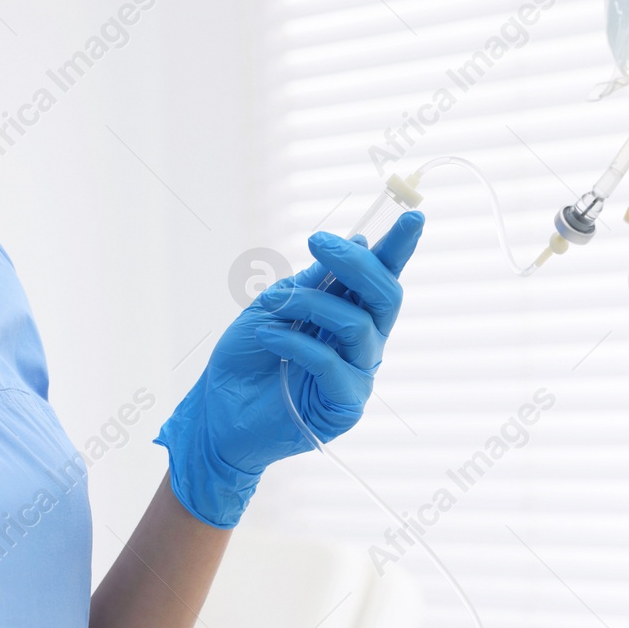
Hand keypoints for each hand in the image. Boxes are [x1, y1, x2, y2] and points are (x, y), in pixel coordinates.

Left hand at [156, 211, 424, 526]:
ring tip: (278, 305)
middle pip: (385, 297)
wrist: (217, 412)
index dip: (398, 248)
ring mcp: (356, 374)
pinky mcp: (344, 405)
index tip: (411, 216)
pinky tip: (269, 338)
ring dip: (314, 304)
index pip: (381, 278)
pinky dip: (300, 344)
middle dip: (357, 263)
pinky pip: (335, 365)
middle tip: (319, 243)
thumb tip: (358, 243)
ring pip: (359, 326)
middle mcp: (360, 343)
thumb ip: (311, 282)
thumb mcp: (272, 307)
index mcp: (347, 314)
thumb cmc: (244, 360)